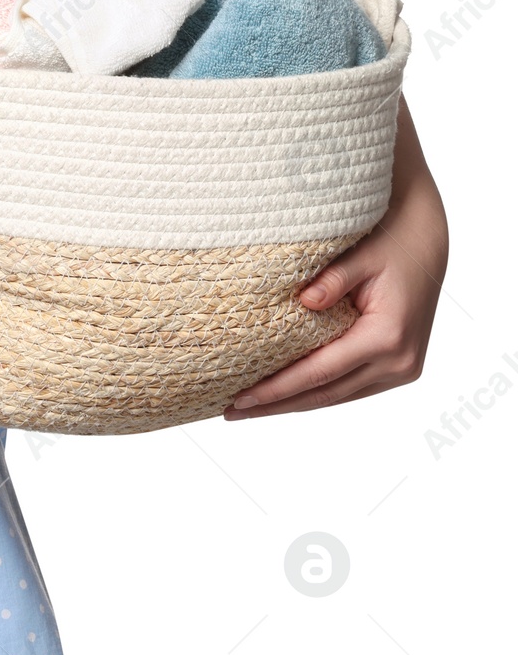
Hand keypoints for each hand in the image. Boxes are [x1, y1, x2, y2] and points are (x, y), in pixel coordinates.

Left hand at [224, 97, 447, 419]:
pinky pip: (349, 388)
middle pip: (326, 394)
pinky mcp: (397, 367)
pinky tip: (285, 396)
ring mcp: (402, 369)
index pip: (319, 372)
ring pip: (337, 396)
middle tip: (230, 412)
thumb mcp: (360, 255)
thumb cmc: (389, 243)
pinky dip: (316, 393)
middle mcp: (399, 362)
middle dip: (277, 405)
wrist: (425, 242)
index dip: (277, 389)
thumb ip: (333, 279)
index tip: (240, 398)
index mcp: (388, 337)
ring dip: (294, 404)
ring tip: (250, 409)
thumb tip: (303, 302)